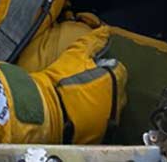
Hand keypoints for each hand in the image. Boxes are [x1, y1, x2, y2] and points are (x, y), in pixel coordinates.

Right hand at [33, 26, 126, 143]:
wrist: (46, 109)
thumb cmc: (60, 80)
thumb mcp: (76, 54)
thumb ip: (93, 41)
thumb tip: (105, 31)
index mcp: (113, 80)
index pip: (120, 69)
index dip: (108, 65)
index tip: (97, 65)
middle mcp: (116, 101)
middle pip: (120, 88)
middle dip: (110, 83)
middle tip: (90, 78)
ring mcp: (108, 119)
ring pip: (113, 106)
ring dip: (104, 100)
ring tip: (84, 94)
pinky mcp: (99, 134)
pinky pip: (104, 122)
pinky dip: (97, 116)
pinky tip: (81, 110)